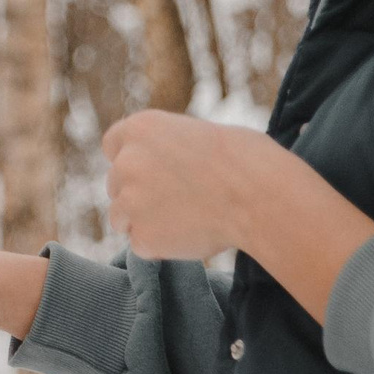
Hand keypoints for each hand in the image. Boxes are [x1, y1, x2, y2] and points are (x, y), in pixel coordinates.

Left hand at [101, 110, 283, 258]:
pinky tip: (190, 236)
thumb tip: (162, 168)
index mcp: (141, 128)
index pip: (113, 145)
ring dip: (144, 221)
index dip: (130, 160)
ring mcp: (130, 201)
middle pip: (116, 184)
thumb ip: (167, 149)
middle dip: (138, 194)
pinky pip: (141, 245)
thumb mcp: (199, 135)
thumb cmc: (246, 161)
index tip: (147, 173)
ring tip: (186, 220)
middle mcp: (126, 162)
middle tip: (177, 202)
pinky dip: (160, 246)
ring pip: (121, 218)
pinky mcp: (142, 236)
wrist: (259, 196)